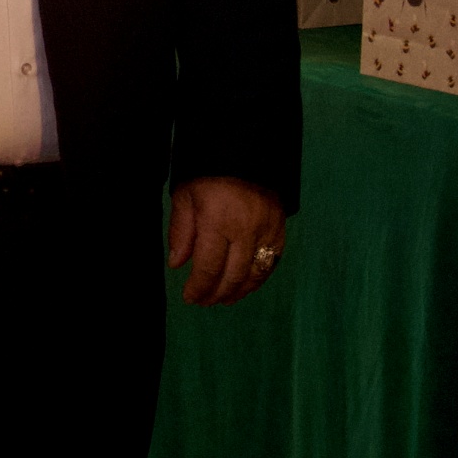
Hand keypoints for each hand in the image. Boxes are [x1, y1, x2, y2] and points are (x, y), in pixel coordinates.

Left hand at [168, 176, 286, 306]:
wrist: (246, 154)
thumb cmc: (208, 175)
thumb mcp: (185, 196)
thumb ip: (181, 232)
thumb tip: (176, 264)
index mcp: (217, 222)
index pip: (208, 267)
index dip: (198, 287)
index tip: (189, 298)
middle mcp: (245, 232)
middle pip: (232, 276)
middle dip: (216, 294)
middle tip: (204, 302)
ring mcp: (266, 234)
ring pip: (253, 275)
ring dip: (237, 292)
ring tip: (222, 299)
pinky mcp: (280, 233)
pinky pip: (270, 265)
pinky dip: (256, 281)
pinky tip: (244, 286)